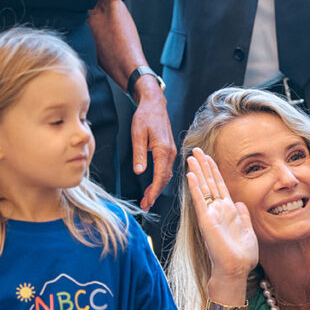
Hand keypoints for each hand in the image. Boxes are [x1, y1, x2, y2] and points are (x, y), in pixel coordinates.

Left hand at [130, 82, 176, 210]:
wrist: (154, 104)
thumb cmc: (145, 116)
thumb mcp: (137, 134)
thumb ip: (139, 154)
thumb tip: (139, 172)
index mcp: (163, 150)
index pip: (160, 177)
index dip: (154, 192)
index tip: (147, 202)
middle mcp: (170, 152)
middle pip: (165, 179)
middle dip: (155, 194)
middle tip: (145, 205)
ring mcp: (171, 152)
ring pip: (166, 175)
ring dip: (157, 188)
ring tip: (147, 198)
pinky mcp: (168, 150)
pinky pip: (166, 169)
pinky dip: (160, 179)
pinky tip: (152, 185)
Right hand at [187, 148, 258, 280]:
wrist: (236, 269)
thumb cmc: (242, 255)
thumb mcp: (248, 231)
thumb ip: (243, 216)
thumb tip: (239, 202)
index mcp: (228, 211)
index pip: (219, 186)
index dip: (214, 171)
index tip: (208, 157)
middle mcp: (217, 211)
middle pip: (209, 183)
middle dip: (203, 165)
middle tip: (195, 150)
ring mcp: (210, 215)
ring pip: (203, 188)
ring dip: (197, 172)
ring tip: (191, 157)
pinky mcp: (206, 221)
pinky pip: (199, 201)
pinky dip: (195, 188)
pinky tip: (190, 176)